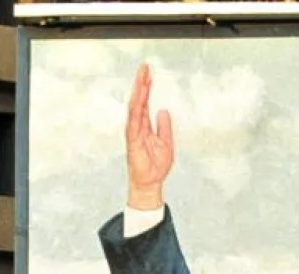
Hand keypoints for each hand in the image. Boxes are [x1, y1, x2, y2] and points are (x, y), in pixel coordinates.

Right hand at [125, 63, 172, 210]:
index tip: (148, 73)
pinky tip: (138, 98)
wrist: (151, 182)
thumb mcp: (166, 142)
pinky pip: (133, 122)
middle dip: (141, 83)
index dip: (146, 87)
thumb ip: (164, 126)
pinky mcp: (132, 141)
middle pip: (138, 100)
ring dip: (138, 92)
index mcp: (144, 125)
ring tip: (142, 77)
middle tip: (144, 67)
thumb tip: (163, 110)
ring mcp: (133, 132)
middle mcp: (137, 126)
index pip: (144, 102)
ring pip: (134, 107)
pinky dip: (136, 109)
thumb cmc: (156, 165)